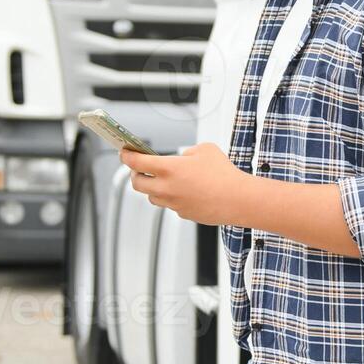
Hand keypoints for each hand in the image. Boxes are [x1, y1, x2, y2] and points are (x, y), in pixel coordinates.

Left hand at [121, 142, 247, 225]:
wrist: (238, 199)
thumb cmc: (224, 174)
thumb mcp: (205, 150)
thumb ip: (187, 152)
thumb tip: (182, 159)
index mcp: (168, 168)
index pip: (136, 162)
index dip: (126, 156)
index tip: (124, 152)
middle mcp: (166, 188)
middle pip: (137, 183)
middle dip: (135, 174)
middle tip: (140, 168)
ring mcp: (173, 203)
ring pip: (152, 197)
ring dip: (152, 188)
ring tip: (163, 180)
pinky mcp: (183, 214)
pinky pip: (170, 205)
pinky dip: (171, 197)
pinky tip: (185, 191)